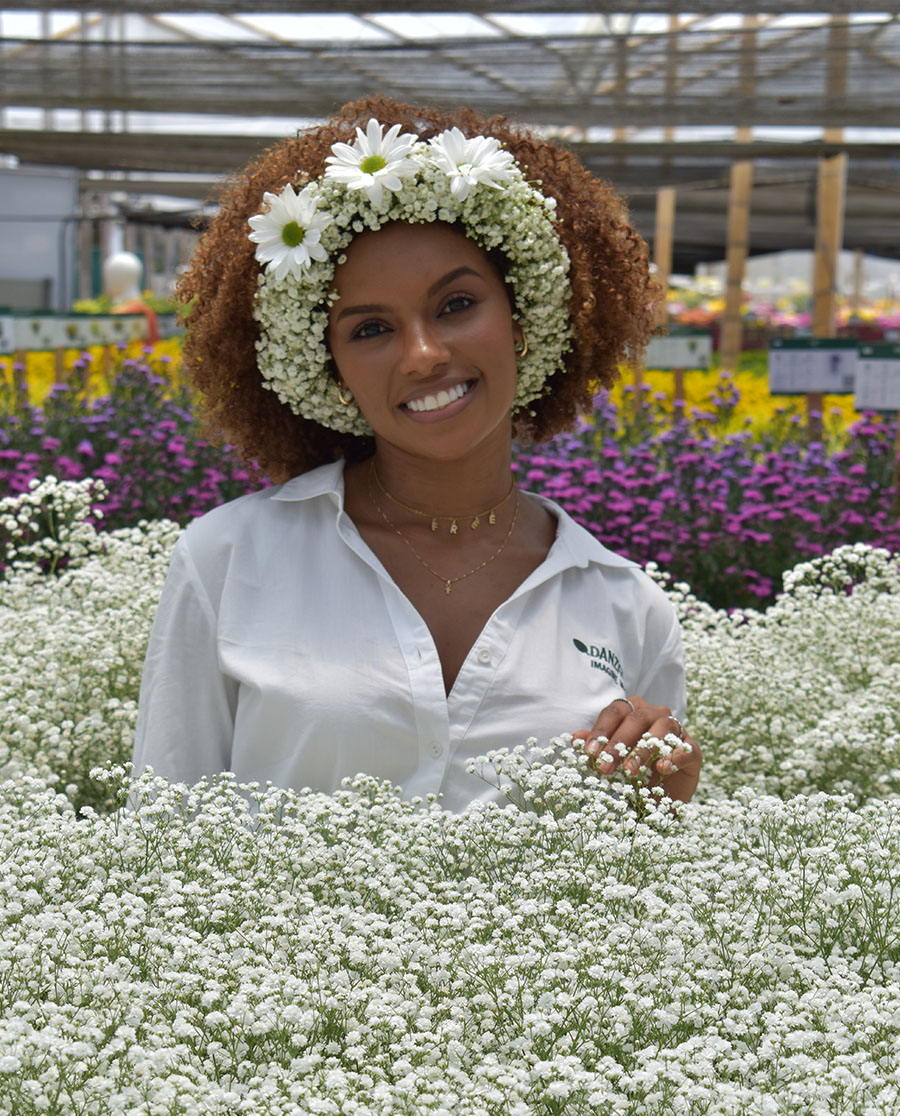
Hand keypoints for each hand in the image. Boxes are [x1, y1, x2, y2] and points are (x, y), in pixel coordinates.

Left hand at [572, 696, 701, 803]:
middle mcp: (654, 714)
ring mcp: (676, 730)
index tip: (589, 753)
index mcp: (632, 711)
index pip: (615, 712)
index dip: (601, 731)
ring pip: (661, 729)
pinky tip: (662, 768)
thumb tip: (574, 738)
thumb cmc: (633, 773)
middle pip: (636, 719)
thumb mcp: (612, 762)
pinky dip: (674, 757)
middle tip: (605, 767)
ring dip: (643, 749)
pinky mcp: (693, 749)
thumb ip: (596, 748)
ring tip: (630, 771)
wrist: (662, 799)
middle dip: (618, 744)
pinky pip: (686, 748)